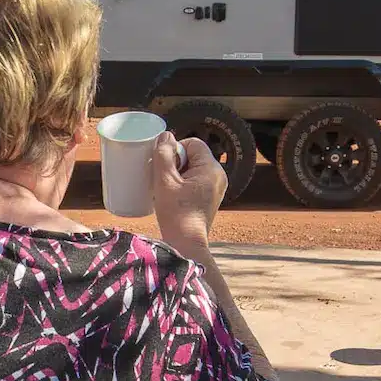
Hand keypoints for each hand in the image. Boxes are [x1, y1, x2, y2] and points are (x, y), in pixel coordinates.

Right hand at [151, 131, 225, 251]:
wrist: (187, 244)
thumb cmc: (176, 214)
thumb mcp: (165, 181)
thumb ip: (164, 155)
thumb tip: (165, 136)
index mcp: (212, 169)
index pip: (193, 144)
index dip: (175, 149)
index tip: (163, 165)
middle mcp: (218, 176)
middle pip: (193, 156)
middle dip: (175, 162)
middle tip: (162, 178)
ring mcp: (216, 188)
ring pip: (193, 169)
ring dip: (177, 174)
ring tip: (165, 188)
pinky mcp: (210, 198)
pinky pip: (195, 181)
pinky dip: (182, 184)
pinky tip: (171, 195)